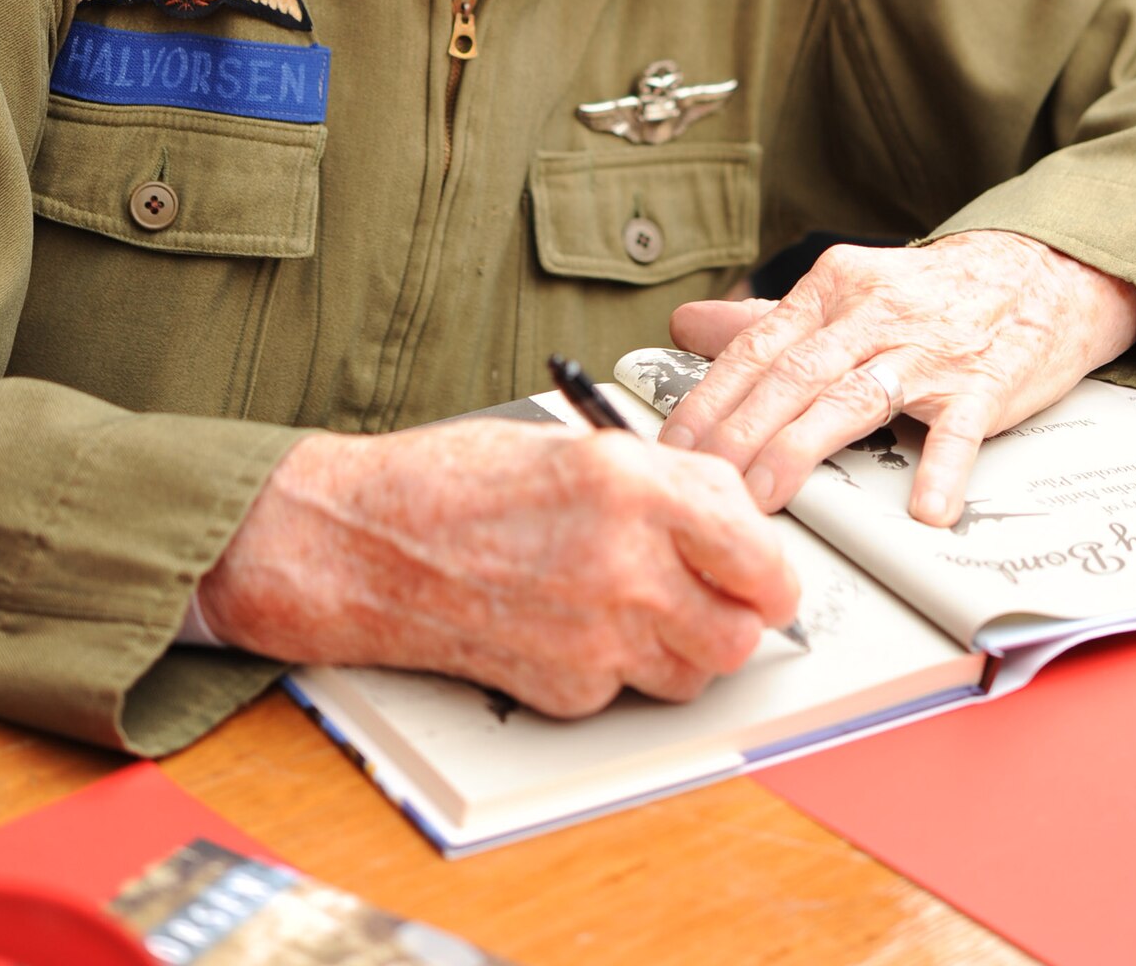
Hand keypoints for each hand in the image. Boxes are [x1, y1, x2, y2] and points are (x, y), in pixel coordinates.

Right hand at [198, 418, 799, 717]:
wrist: (364, 542)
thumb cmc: (456, 480)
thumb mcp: (580, 445)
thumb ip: (666, 483)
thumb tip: (730, 517)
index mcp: (634, 486)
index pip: (759, 552)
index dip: (771, 568)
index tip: (763, 568)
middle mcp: (625, 566)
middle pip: (741, 630)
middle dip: (739, 613)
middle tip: (720, 593)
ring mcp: (595, 637)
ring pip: (696, 672)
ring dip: (687, 644)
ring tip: (643, 603)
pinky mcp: (564, 690)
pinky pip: (629, 690)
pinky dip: (621, 666)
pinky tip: (578, 621)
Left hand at [660, 233, 1135, 527]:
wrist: (1040, 270)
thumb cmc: (930, 295)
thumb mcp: (844, 292)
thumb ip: (765, 318)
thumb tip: (687, 325)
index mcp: (833, 289)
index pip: (756, 347)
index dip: (709, 399)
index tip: (674, 447)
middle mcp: (874, 313)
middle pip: (793, 375)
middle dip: (740, 433)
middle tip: (706, 484)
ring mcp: (929, 349)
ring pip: (854, 397)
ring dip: (805, 448)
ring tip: (769, 496)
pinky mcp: (983, 383)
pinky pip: (958, 428)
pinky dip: (941, 469)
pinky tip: (923, 508)